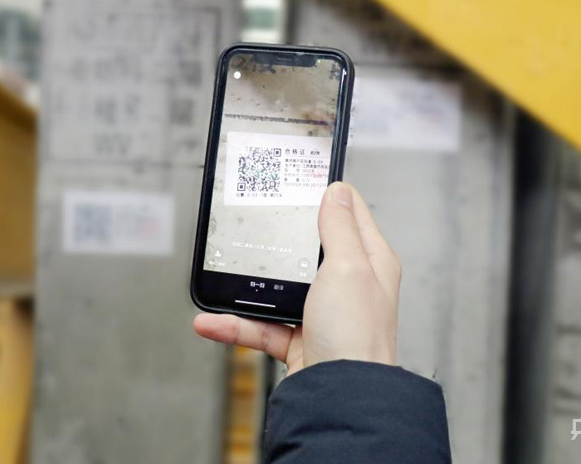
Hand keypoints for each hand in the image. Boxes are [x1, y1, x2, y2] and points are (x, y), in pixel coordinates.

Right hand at [193, 182, 400, 375]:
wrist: (342, 401)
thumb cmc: (358, 338)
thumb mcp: (348, 268)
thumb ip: (339, 228)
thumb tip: (337, 192)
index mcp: (369, 262)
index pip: (350, 214)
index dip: (328, 194)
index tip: (301, 178)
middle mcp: (348, 286)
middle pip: (309, 249)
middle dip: (279, 240)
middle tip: (257, 222)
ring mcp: (323, 313)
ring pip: (278, 289)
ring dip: (247, 288)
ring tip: (222, 276)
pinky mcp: (301, 340)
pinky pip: (262, 326)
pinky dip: (235, 324)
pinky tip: (211, 321)